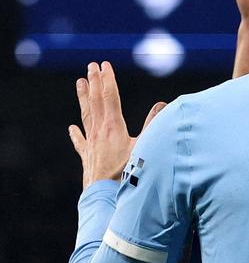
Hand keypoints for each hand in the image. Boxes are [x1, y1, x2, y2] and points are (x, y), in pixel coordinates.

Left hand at [67, 62, 165, 188]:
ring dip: (84, 98)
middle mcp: (99, 132)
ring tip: (79, 83)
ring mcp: (91, 144)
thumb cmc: (128, 175)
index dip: (108, 80)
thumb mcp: (145, 148)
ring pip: (86, 116)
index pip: (110, 97)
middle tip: (91, 66)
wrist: (106, 197)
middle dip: (95, 82)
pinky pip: (80, 142)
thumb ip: (153, 125)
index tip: (105, 65)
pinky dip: (76, 133)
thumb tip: (162, 104)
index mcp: (113, 127)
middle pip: (96, 102)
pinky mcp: (88, 157)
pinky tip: (72, 128)